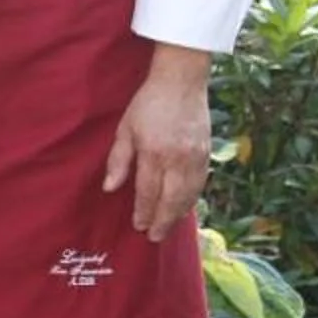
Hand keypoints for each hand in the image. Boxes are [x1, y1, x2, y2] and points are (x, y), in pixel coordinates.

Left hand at [102, 47, 212, 243]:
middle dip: (162, 221)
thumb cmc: (148, 103)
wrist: (181, 80)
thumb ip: (119, 160)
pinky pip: (200, 183)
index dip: (143, 211)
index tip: (138, 225)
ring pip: (188, 195)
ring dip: (178, 214)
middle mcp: (177, 158)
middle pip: (171, 200)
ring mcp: (195, 157)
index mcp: (154, 152)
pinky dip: (192, 199)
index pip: (148, 191)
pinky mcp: (207, 153)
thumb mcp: (125, 128)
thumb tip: (110, 188)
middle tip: (154, 237)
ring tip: (168, 227)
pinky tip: (184, 207)